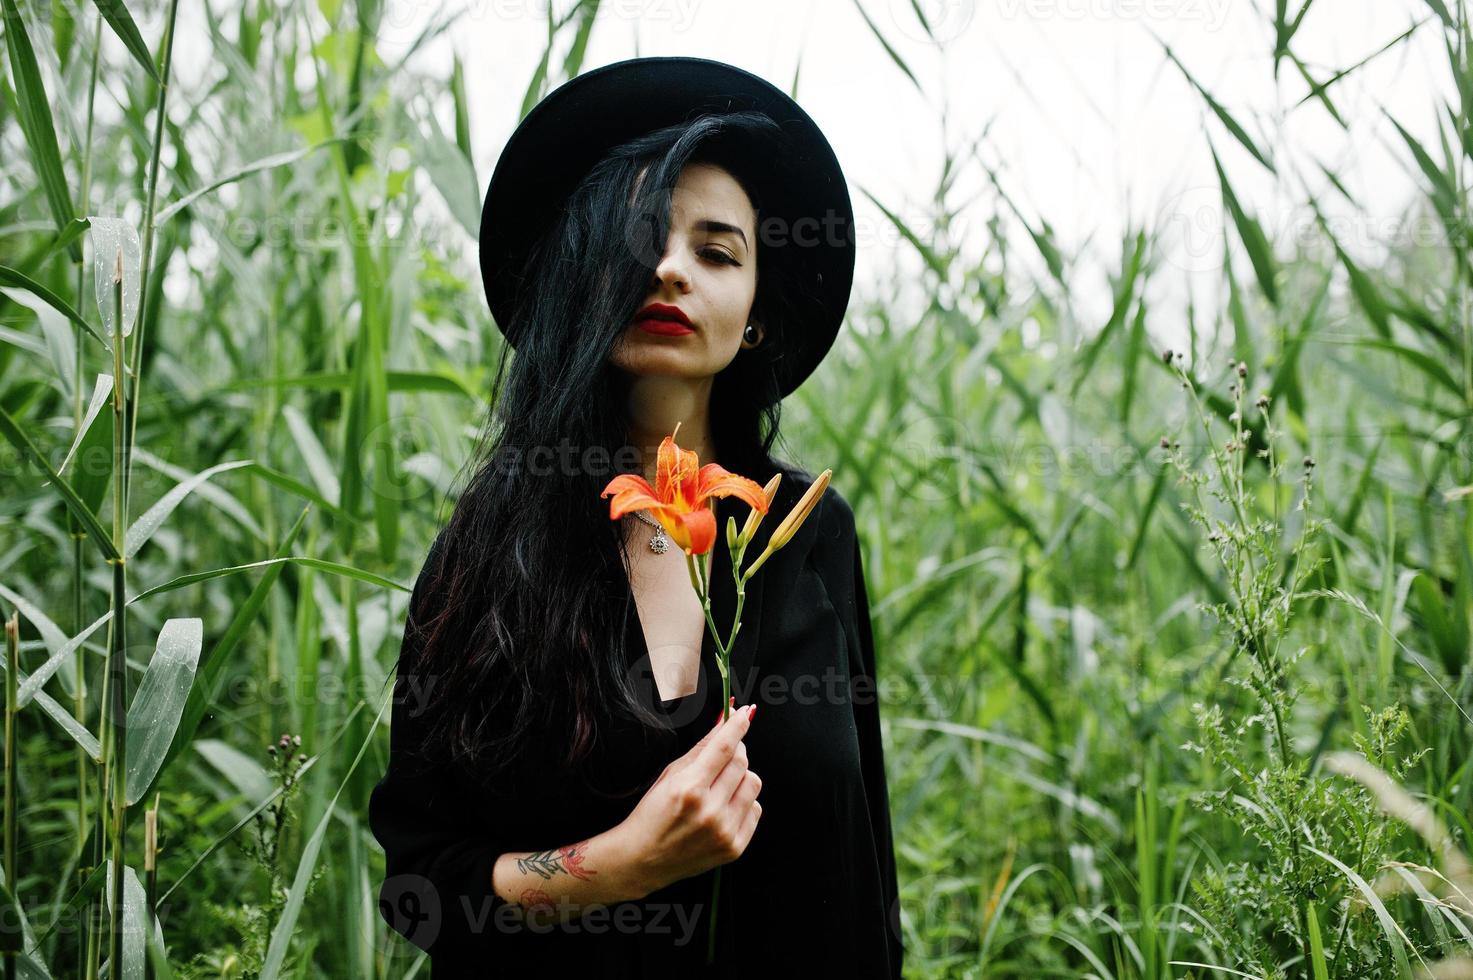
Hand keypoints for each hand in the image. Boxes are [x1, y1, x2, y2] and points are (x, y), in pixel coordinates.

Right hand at [612, 701, 762, 896]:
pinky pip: (756, 809)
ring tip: (721, 786)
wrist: (643, 859)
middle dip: (736, 750)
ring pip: (754, 784)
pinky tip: (724, 807)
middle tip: (725, 753)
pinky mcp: (735, 847)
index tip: (745, 713)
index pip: (724, 747)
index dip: (737, 725)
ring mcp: (724, 831)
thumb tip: (723, 722)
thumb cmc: (652, 815)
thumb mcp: (670, 775)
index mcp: (689, 788)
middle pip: (742, 763)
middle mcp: (710, 811)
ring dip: (741, 777)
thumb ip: (701, 749)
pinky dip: (744, 802)